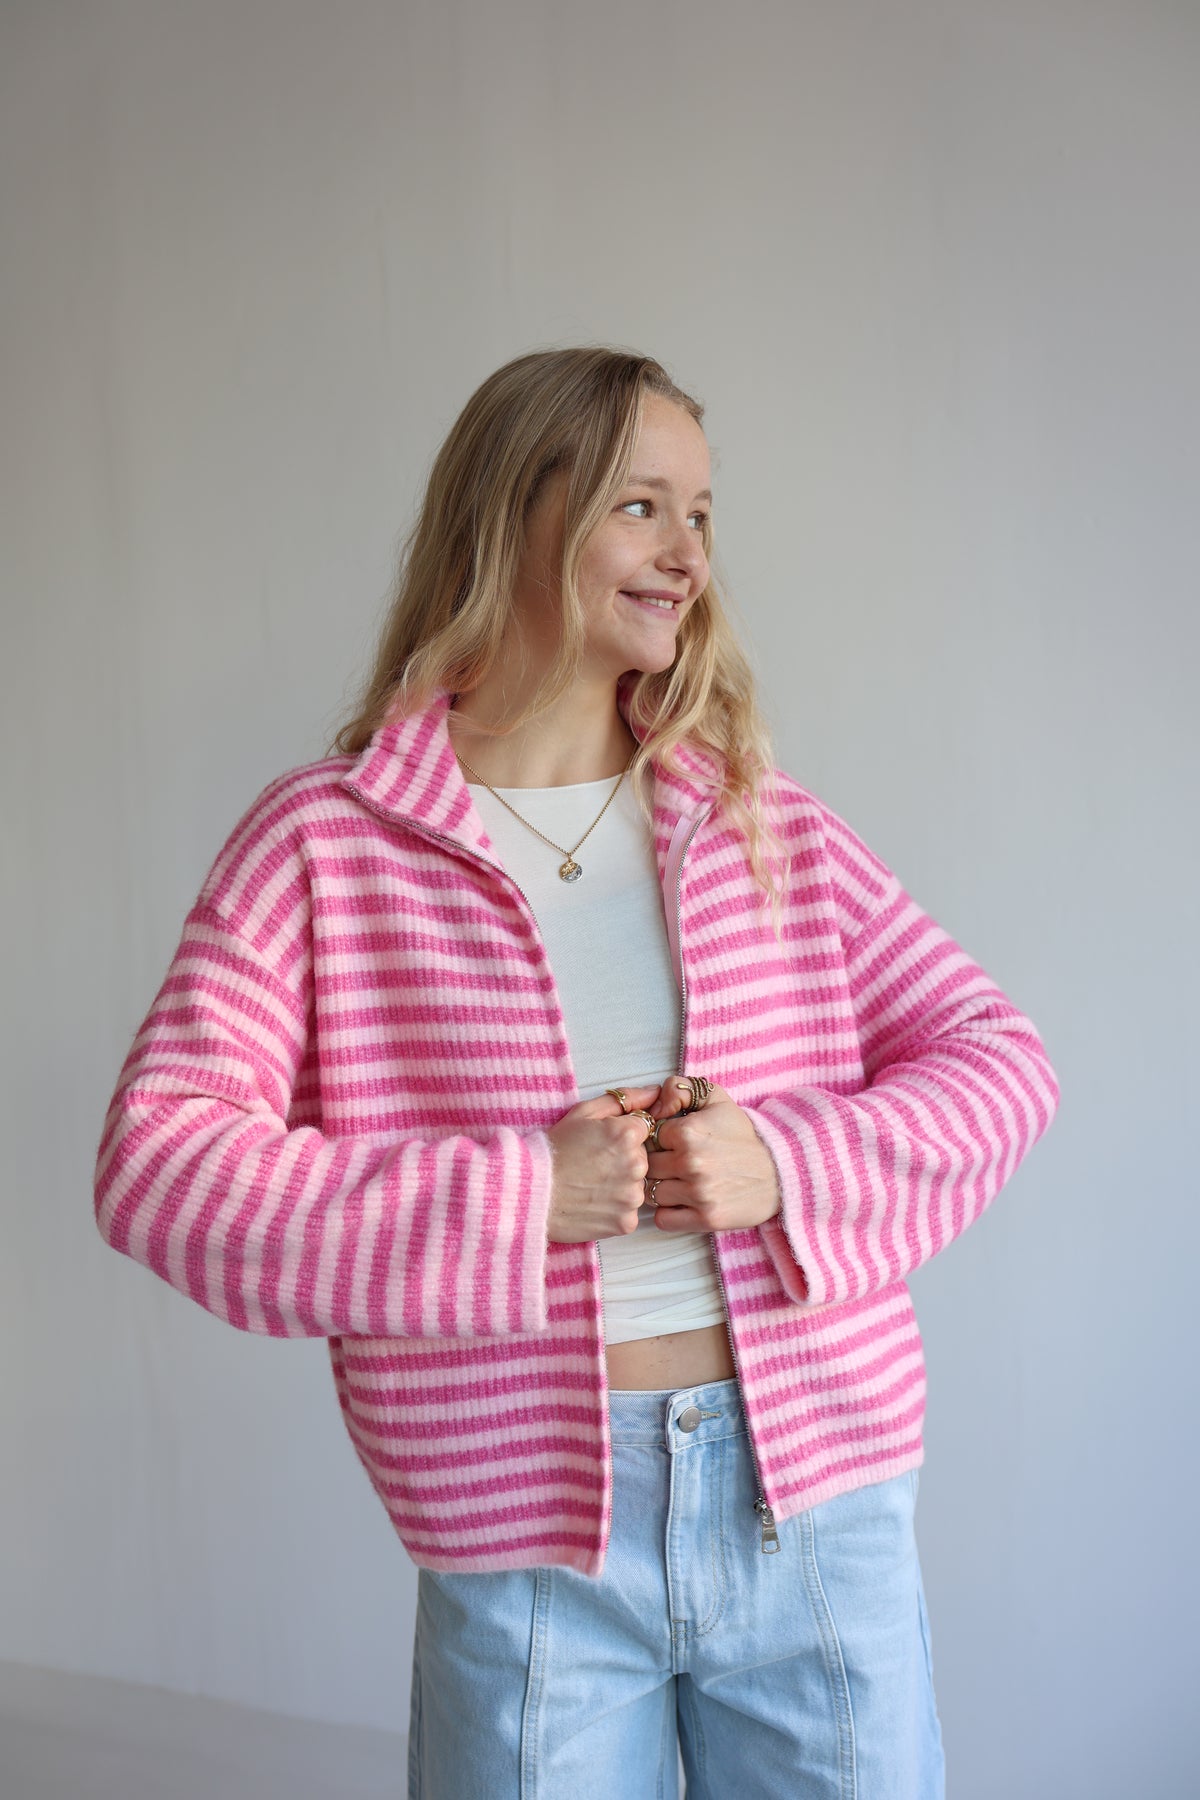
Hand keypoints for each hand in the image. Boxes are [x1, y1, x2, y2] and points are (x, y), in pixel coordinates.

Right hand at [545, 1086, 658, 1242]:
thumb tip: (654, 1092)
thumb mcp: (583, 1113)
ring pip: (636, 1186)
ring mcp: (632, 1196)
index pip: (644, 1130)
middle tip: (592, 1165)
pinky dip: (615, 1209)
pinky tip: (593, 1203)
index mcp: (627, 1134)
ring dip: (621, 1185)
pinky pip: (629, 1212)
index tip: (602, 1144)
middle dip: (624, 1160)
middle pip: (642, 1158)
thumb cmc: (553, 1150)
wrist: (529, 1193)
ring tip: (591, 1185)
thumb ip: (624, 1099)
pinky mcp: (626, 1222)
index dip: (622, 1135)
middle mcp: (636, 1165)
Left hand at [644, 1078, 781, 1233]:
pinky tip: (683, 1201)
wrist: (780, 1170)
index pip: (648, 1137)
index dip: (658, 1139)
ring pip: (652, 1193)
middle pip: (647, 1166)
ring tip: (682, 1182)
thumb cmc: (743, 1135)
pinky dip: (668, 1213)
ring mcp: (698, 1193)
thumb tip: (653, 1107)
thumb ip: (679, 1089)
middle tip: (676, 1162)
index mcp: (688, 1132)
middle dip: (658, 1163)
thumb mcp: (716, 1098)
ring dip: (662, 1188)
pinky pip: (663, 1219)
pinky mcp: (705, 1218)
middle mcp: (690, 1163)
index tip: (673, 1142)